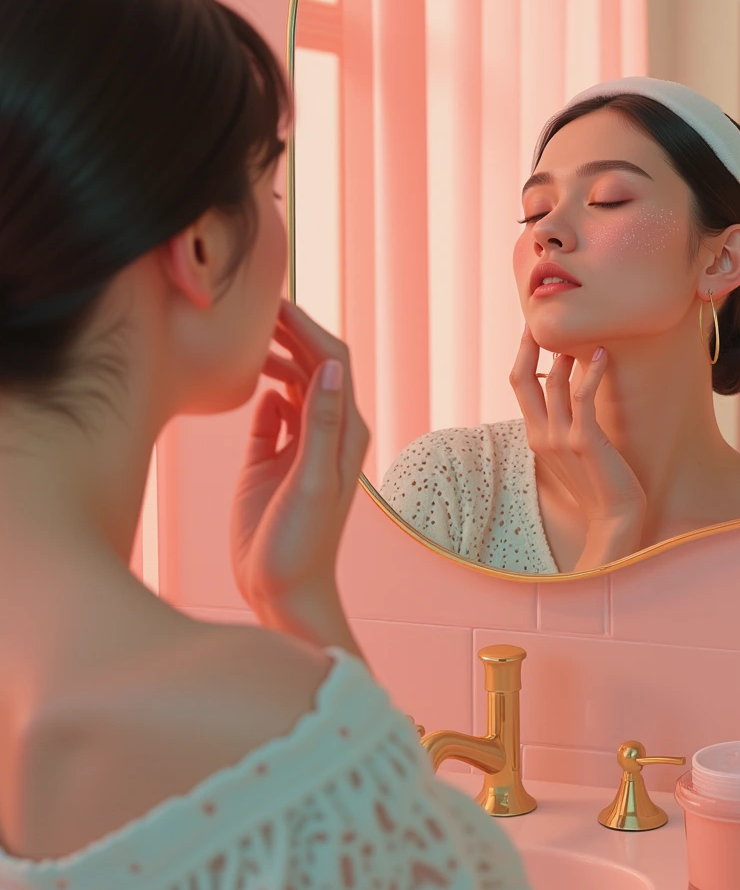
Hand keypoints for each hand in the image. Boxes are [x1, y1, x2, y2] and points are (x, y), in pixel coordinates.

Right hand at [230, 300, 369, 619]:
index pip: (332, 363)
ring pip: (290, 386)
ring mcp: (299, 445)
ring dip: (273, 357)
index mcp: (345, 432)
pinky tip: (246, 378)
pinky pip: (270, 414)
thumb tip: (330, 366)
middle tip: (253, 304)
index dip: (307, 328)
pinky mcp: (271, 460)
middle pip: (313, 367)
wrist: (282, 589)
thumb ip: (320, 425)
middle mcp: (327, 432)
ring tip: (244, 332)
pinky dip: (261, 391)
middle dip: (289, 333)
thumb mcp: (312, 481)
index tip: (275, 300)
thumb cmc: (303, 544)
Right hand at [509, 325, 646, 568]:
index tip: (534, 330)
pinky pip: (582, 396)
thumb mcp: (574, 452)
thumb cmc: (601, 485)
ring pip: (553, 382)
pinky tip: (604, 354)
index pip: (519, 385)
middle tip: (539, 317)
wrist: (614, 520)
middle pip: (521, 379)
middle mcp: (540, 435)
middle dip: (528, 344)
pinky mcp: (583, 441)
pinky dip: (591, 372)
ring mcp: (559, 439)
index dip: (523, 354)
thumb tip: (568, 391)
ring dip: (566, 354)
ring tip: (586, 334)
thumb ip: (565, 424)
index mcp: (535, 436)